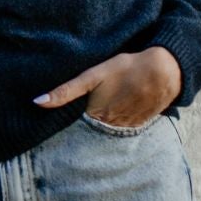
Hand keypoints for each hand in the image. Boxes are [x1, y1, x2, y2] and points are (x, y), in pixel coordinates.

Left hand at [38, 45, 181, 130]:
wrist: (163, 72)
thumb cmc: (126, 69)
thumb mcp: (92, 76)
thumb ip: (66, 91)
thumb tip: (37, 102)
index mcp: (95, 115)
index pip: (74, 127)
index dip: (66, 126)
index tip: (54, 129)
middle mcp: (110, 126)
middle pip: (91, 130)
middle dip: (82, 128)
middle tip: (73, 124)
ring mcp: (126, 127)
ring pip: (107, 131)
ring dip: (101, 127)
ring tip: (96, 117)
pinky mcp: (139, 124)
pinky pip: (123, 129)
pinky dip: (118, 124)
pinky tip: (115, 115)